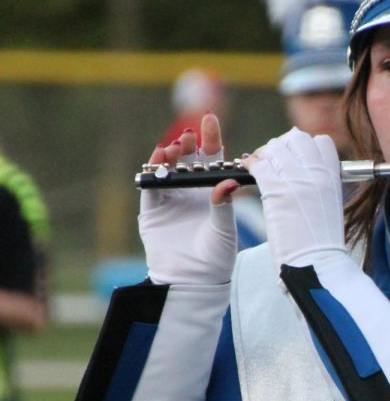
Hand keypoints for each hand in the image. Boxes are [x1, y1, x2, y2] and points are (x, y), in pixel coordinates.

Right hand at [139, 113, 237, 285]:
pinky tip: (158, 161)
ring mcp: (170, 200)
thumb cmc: (216, 257)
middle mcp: (190, 192)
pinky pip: (150, 186)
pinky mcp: (152, 211)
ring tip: (173, 149)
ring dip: (168, 155)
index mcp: (211, 192)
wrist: (193, 282)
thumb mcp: (225, 230)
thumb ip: (224, 205)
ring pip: (167, 169)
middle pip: (187, 159)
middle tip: (188, 137)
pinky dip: (153, 172)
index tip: (210, 119)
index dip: (210, 138)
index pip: (211, 159)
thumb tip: (227, 182)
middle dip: (187, 144)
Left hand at [243, 128, 345, 278]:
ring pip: (274, 148)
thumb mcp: (331, 206)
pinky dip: (250, 165)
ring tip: (258, 168)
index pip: (320, 142)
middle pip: (296, 138)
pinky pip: (258, 165)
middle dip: (281, 146)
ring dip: (263, 155)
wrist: (318, 264)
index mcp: (334, 176)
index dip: (303, 147)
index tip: (293, 159)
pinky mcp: (276, 191)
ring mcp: (297, 180)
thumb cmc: (322, 243)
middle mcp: (317, 172)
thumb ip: (320, 184)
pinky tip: (247, 172)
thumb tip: (305, 173)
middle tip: (271, 161)